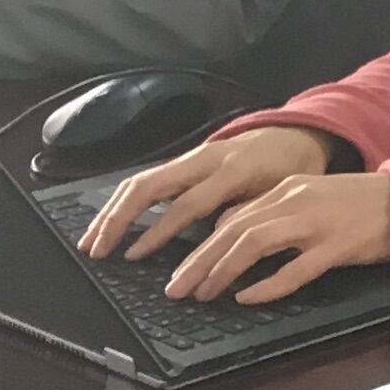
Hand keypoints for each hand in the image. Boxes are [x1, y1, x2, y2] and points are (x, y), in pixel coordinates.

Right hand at [82, 125, 332, 266]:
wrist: (299, 133)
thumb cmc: (294, 169)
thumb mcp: (284, 191)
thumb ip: (250, 210)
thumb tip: (216, 235)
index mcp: (232, 170)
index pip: (187, 204)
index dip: (159, 232)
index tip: (134, 256)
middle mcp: (204, 159)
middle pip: (149, 186)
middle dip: (118, 218)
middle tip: (96, 249)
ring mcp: (191, 157)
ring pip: (140, 180)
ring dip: (112, 211)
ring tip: (91, 240)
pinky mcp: (185, 161)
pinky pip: (147, 179)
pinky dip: (123, 201)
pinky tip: (109, 222)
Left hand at [161, 161, 389, 304]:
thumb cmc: (362, 203)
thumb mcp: (313, 198)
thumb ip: (276, 212)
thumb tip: (233, 234)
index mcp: (288, 189)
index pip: (232, 216)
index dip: (201, 245)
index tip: (181, 270)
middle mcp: (296, 201)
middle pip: (234, 230)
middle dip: (199, 261)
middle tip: (175, 289)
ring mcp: (317, 223)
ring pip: (255, 243)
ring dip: (222, 270)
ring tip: (202, 294)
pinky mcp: (338, 246)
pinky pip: (295, 268)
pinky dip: (267, 285)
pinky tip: (247, 298)